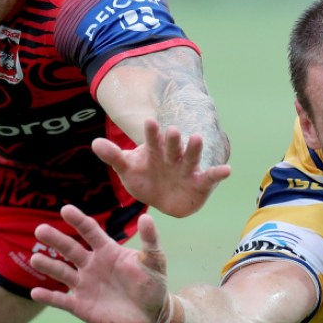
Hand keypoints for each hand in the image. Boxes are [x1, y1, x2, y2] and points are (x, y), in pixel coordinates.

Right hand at [30, 206, 170, 322]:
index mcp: (107, 251)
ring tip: (35, 259)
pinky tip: (35, 292)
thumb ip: (150, 240)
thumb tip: (147, 218)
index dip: (78, 221)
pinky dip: (49, 297)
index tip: (65, 210)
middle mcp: (92, 265)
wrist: (152, 316)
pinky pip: (61, 300)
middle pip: (70, 249)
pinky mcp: (82, 306)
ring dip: (48, 265)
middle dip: (56, 239)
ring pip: (62, 272)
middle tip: (40, 230)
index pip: (89, 231)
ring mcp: (85, 285)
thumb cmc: (153, 285)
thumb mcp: (155, 261)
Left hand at [93, 119, 230, 217]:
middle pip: (172, 147)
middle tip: (172, 131)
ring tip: (196, 138)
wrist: (164, 200)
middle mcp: (173, 157)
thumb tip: (94, 143)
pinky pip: (209, 177)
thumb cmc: (145, 180)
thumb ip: (114, 156)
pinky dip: (218, 173)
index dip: (151, 133)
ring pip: (191, 158)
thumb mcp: (127, 169)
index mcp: (155, 151)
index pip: (152, 141)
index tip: (149, 122)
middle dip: (172, 140)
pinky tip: (227, 170)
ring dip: (194, 150)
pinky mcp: (200, 183)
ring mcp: (187, 169)